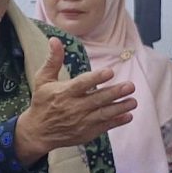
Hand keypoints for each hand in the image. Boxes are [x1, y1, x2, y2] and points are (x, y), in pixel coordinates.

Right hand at [13, 50, 136, 162]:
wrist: (38, 132)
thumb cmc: (42, 103)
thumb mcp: (42, 80)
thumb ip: (52, 60)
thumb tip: (55, 40)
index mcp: (64, 92)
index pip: (82, 84)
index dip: (96, 78)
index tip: (110, 72)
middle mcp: (74, 107)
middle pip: (97, 99)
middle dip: (115, 93)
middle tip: (130, 86)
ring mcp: (81, 122)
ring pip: (103, 114)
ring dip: (120, 107)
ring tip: (133, 101)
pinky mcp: (86, 132)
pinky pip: (104, 127)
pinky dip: (116, 122)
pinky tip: (128, 116)